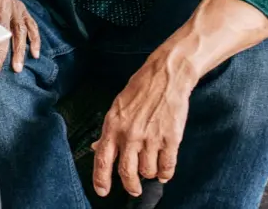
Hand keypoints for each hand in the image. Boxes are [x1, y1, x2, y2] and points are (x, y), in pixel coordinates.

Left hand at [0, 0, 38, 75]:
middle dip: (0, 55)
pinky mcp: (23, 9)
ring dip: (19, 52)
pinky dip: (35, 40)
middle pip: (4, 33)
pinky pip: (32, 25)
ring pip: (20, 31)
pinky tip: (34, 54)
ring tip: (17, 69)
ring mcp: (16, 6)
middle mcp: (4, 3)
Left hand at [91, 54, 192, 198]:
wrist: (166, 76)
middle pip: (127, 172)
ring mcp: (151, 138)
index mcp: (113, 126)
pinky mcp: (171, 139)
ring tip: (151, 167)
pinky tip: (164, 171)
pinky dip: (166, 173)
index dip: (101, 179)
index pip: (102, 159)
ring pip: (148, 172)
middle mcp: (130, 135)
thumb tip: (97, 148)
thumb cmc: (139, 90)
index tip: (102, 191)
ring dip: (149, 174)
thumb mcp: (117, 107)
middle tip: (134, 190)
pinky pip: (167, 167)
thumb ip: (108, 131)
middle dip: (130, 186)